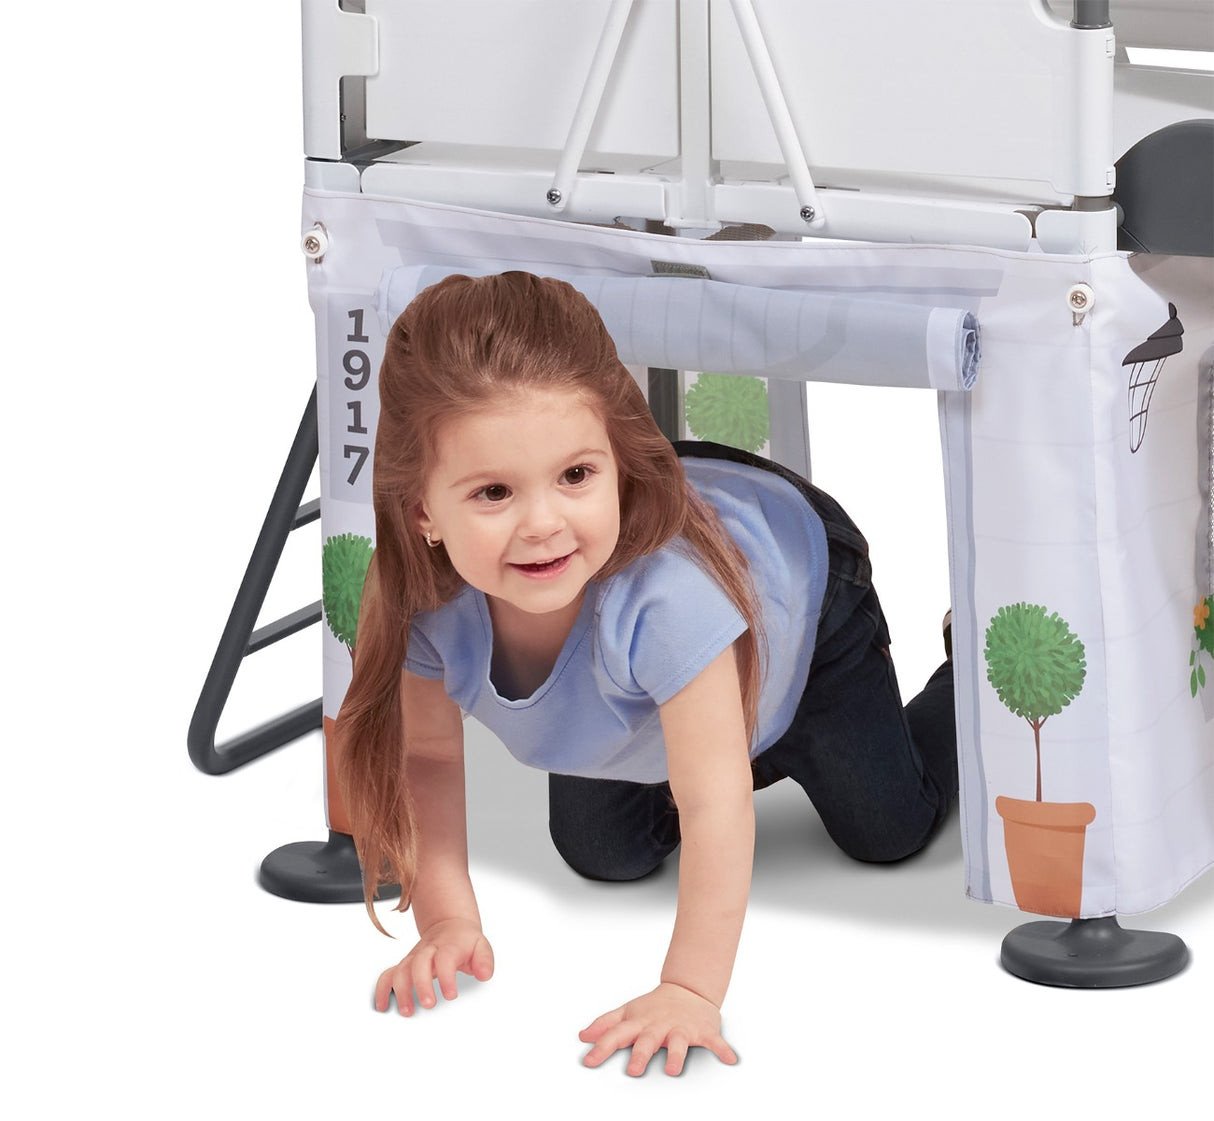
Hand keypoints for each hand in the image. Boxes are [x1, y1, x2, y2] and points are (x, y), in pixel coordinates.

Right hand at [374, 917, 493, 1015]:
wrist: (449, 925)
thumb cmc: (464, 941)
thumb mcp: (481, 946)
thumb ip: (484, 960)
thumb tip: (484, 974)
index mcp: (448, 946)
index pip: (445, 958)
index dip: (446, 977)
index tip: (450, 995)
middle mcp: (428, 951)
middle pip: (419, 964)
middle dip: (421, 985)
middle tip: (429, 1005)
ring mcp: (414, 957)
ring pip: (401, 970)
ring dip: (401, 991)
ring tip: (408, 1011)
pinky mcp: (405, 964)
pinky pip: (388, 974)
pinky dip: (383, 989)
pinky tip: (383, 1006)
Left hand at [579, 982, 737, 1076]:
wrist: (688, 989)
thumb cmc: (654, 1006)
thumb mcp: (627, 1012)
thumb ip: (605, 1025)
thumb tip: (583, 1036)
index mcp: (639, 1023)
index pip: (617, 1034)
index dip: (602, 1048)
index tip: (589, 1061)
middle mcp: (659, 1026)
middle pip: (647, 1041)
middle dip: (640, 1054)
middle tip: (634, 1070)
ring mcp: (681, 1028)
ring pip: (679, 1043)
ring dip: (677, 1055)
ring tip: (673, 1070)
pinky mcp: (702, 1031)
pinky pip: (714, 1041)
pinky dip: (722, 1049)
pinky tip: (729, 1058)